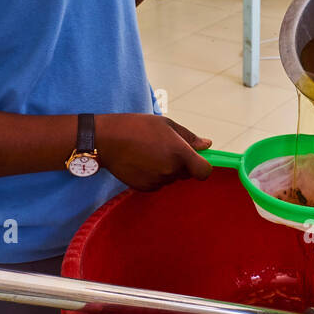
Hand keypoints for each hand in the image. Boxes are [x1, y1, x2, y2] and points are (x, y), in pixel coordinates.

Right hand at [94, 113, 211, 190]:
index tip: (197, 160)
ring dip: (166, 169)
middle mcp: (170, 170)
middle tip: (165, 149)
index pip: (204, 172)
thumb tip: (207, 145)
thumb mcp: (166, 125)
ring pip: (171, 179)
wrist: (107, 140)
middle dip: (182, 164)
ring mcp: (157, 181)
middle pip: (186, 174)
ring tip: (149, 153)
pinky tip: (142, 162)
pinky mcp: (145, 188)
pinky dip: (154, 175)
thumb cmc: (137, 127)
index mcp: (179, 153)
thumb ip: (189, 137)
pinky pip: (157, 184)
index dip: (203, 167)